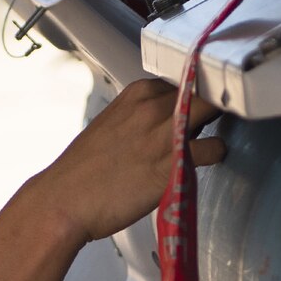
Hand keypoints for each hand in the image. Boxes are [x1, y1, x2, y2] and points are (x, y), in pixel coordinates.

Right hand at [31, 77, 224, 242]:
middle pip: (203, 91)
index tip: (199, 105)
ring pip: (213, 111)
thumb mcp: (111, 126)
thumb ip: (140, 116)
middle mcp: (152, 107)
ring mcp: (164, 133)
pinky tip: (206, 162)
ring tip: (206, 142)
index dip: (195, 94)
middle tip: (212, 122)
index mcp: (136, 93)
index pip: (183, 79)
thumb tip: (168, 120)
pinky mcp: (173, 164)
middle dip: (211, 104)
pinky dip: (216, 153)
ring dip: (215, 126)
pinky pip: (214, 149)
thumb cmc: (84, 171)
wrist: (64, 201)